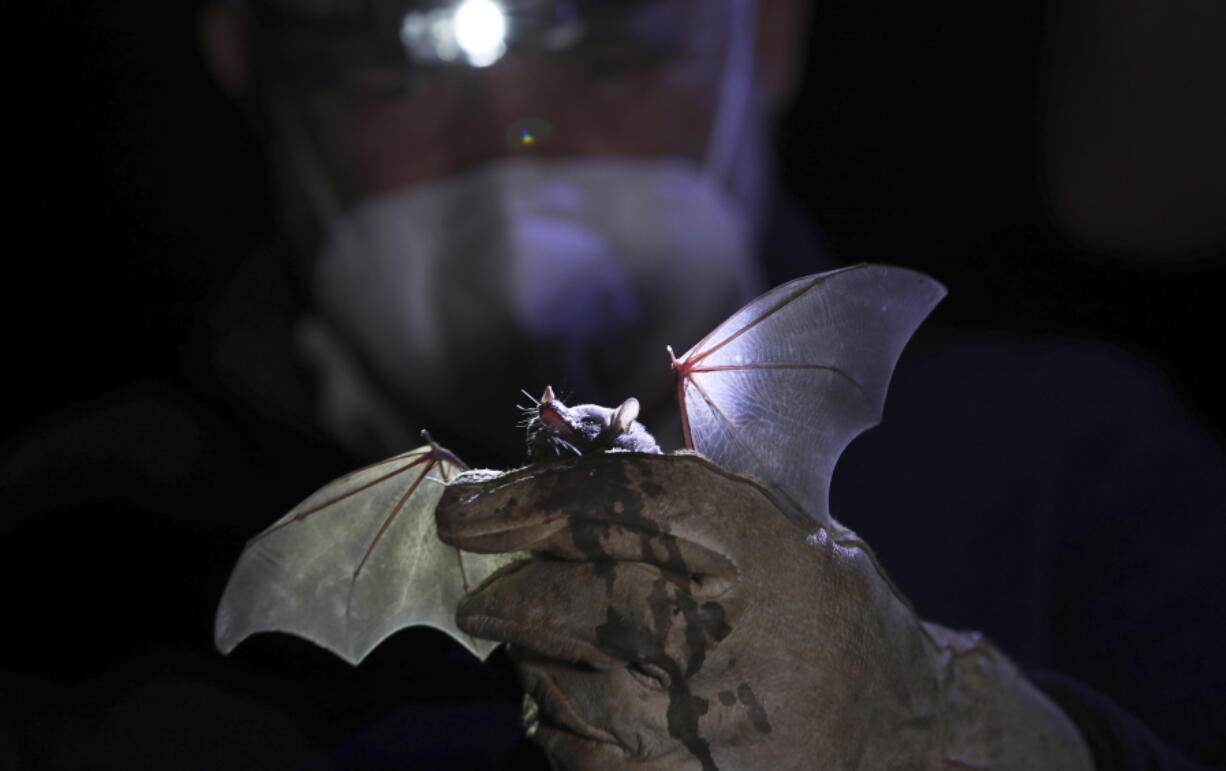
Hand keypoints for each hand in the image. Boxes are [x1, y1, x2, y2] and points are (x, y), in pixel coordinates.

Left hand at [436, 453, 1090, 769]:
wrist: (896, 725)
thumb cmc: (819, 607)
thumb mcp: (777, 526)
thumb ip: (675, 502)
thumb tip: (543, 481)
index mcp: (763, 545)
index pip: (625, 502)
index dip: (531, 497)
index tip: (465, 507)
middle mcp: (733, 629)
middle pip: (577, 597)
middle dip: (502, 589)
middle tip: (477, 586)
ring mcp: (711, 717)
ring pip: (564, 678)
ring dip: (528, 654)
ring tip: (535, 641)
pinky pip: (578, 750)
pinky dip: (553, 719)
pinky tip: (566, 699)